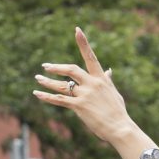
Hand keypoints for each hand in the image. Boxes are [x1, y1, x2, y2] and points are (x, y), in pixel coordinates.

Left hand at [33, 28, 132, 145]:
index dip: (83, 43)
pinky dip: (47, 96)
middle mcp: (92, 84)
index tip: (77, 30)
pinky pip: (59, 99)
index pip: (91, 57)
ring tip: (38, 79)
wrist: (120, 128)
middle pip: (71, 69)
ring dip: (47, 82)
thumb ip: (107, 81)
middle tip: (45, 67)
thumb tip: (108, 71)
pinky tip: (37, 93)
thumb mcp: (114, 93)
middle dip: (56, 68)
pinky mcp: (79, 106)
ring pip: (62, 85)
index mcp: (100, 79)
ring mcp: (85, 94)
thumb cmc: (118, 112)